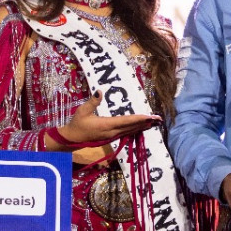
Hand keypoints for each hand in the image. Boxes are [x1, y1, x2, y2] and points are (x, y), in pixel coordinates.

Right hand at [46, 92, 161, 150]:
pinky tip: (140, 127)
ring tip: (153, 122)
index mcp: (106, 125)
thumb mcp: (82, 111)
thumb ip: (93, 102)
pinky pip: (126, 133)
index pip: (126, 121)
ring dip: (142, 126)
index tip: (149, 116)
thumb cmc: (77, 124)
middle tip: (158, 118)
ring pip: (130, 131)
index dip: (138, 119)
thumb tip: (100, 91)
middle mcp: (112, 132)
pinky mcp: (111, 137)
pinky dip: (135, 129)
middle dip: (145, 123)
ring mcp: (112, 136)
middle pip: (131, 127)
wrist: (71, 139)